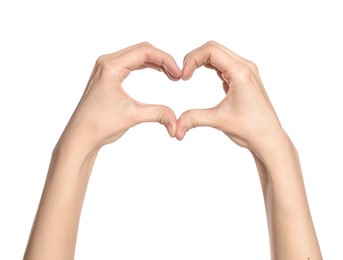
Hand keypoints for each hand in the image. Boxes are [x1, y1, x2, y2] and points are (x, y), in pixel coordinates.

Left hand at [58, 42, 181, 151]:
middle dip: (162, 60)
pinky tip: (158, 73)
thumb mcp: (132, 116)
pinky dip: (146, 67)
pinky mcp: (107, 77)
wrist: (80, 137)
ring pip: (137, 57)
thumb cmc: (98, 124)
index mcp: (110, 66)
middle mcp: (107, 63)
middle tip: (177, 75)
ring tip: (171, 75)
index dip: (166, 60)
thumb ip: (158, 114)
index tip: (179, 74)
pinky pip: (131, 65)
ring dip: (155, 63)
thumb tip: (176, 121)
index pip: (145, 51)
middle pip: (142, 50)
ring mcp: (106, 69)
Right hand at [176, 41, 285, 156]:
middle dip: (194, 58)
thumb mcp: (219, 121)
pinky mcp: (244, 78)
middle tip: (183, 75)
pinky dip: (210, 66)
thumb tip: (175, 127)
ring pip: (218, 54)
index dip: (192, 59)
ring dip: (201, 61)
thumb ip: (194, 119)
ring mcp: (246, 72)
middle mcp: (245, 67)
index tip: (183, 77)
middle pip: (213, 48)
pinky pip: (224, 63)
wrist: (269, 139)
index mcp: (241, 73)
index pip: (210, 50)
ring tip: (189, 75)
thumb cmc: (251, 129)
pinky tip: (201, 76)